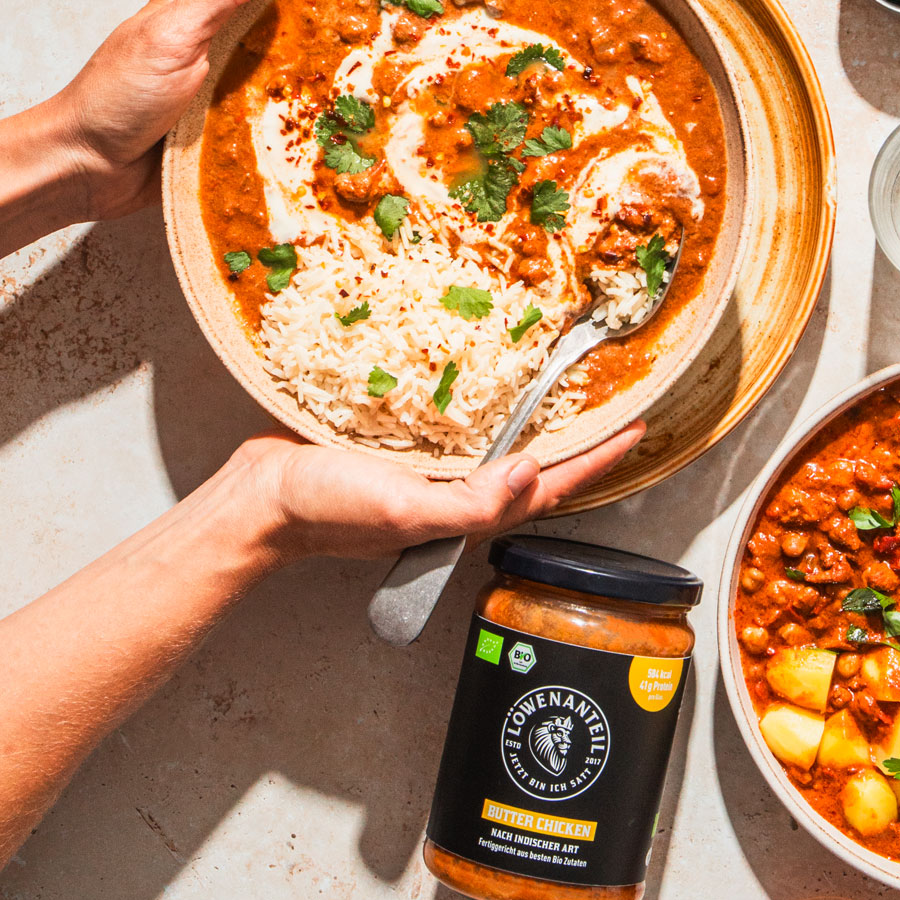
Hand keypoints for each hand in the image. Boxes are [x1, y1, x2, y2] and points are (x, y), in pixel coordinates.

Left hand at [55, 0, 338, 218]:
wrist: (85, 168)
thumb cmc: (114, 99)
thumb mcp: (168, 38)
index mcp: (199, 0)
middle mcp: (220, 29)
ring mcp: (229, 70)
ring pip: (290, 39)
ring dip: (331, 26)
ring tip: (380, 22)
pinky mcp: (237, 111)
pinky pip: (286, 91)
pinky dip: (317, 83)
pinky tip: (348, 90)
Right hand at [233, 424, 648, 565]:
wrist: (262, 501)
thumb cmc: (328, 511)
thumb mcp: (407, 510)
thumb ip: (471, 502)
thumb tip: (532, 473)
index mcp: (466, 510)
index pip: (550, 487)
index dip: (597, 460)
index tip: (638, 431)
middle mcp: (457, 492)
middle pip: (537, 471)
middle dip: (581, 445)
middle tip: (616, 410)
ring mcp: (431, 471)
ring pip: (502, 449)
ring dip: (540, 426)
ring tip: (571, 396)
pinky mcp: (403, 448)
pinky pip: (461, 430)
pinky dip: (486, 410)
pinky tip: (491, 387)